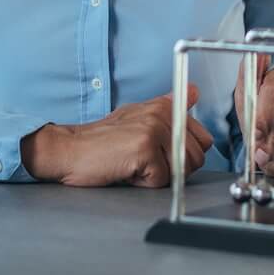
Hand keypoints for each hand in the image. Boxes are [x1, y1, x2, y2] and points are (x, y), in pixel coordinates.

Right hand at [22, 86, 210, 186]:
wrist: (69, 149)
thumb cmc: (102, 140)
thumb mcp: (137, 116)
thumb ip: (167, 106)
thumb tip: (193, 91)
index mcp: (165, 106)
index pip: (204, 139)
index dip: (184, 155)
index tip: (162, 153)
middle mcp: (163, 113)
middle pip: (196, 157)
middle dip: (173, 169)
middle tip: (144, 161)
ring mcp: (154, 129)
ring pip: (180, 169)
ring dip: (157, 176)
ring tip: (134, 164)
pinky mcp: (144, 148)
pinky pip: (160, 180)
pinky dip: (142, 183)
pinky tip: (126, 170)